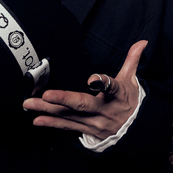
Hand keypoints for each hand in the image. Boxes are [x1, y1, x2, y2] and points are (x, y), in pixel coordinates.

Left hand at [22, 40, 147, 140]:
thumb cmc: (131, 101)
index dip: (102, 83)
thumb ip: (133, 59)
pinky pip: (67, 127)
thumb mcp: (133, 80)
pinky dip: (51, 124)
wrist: (137, 131)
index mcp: (117, 95)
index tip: (92, 78)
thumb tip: (142, 42)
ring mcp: (94, 122)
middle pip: (83, 105)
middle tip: (46, 94)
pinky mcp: (87, 130)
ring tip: (30, 104)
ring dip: (48, 111)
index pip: (111, 87)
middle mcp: (104, 110)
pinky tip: (37, 119)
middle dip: (63, 100)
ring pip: (70, 116)